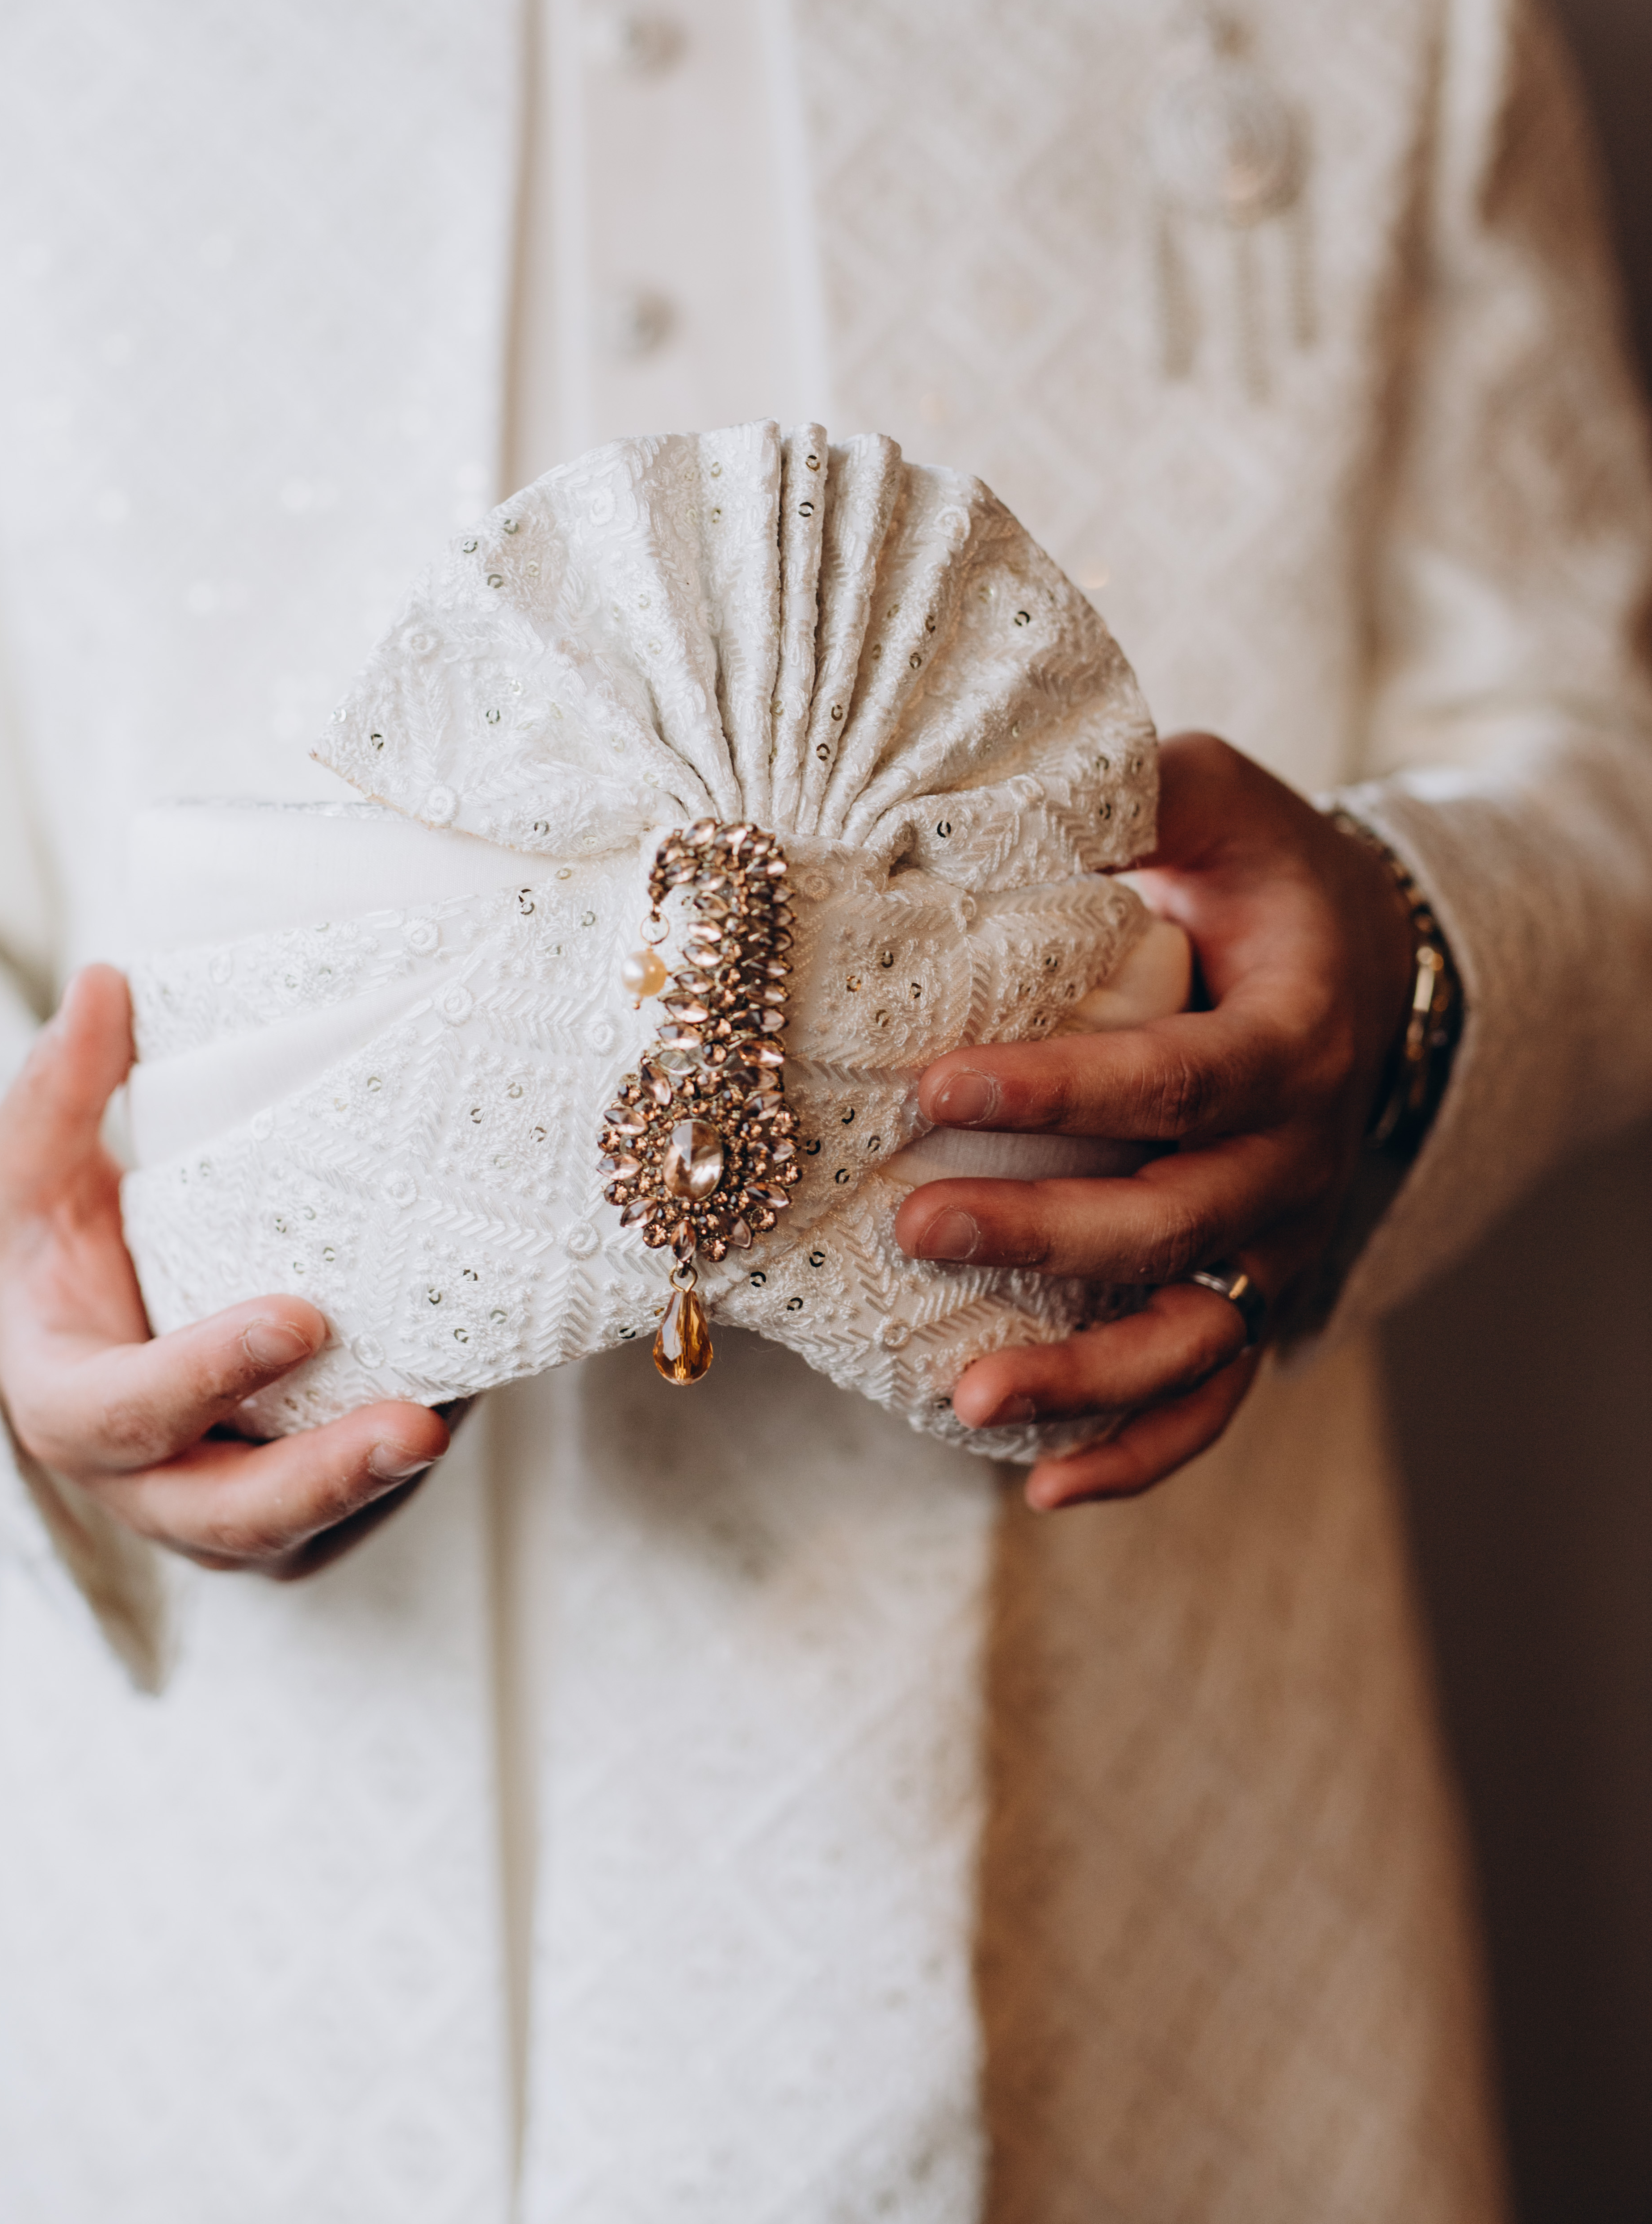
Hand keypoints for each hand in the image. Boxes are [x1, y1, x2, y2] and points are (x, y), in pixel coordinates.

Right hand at [0, 964, 452, 1577]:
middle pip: (228, 1515)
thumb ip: (59, 1087)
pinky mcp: (284, 1521)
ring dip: (380, 1486)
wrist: (85, 1322)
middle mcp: (139, 1483)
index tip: (301, 1316)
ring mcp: (214, 1515)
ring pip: (300, 1532)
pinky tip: (468, 1400)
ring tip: (463, 1416)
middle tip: (422, 1425)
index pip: (123, 1411)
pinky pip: (347, 1519)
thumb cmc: (55, 1241)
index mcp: (63, 1403)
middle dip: (324, 1476)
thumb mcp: (34, 1164)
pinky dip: (400, 1476)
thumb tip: (102, 984)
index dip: (205, 1373)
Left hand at [894, 732, 1414, 1508]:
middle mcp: (1295, 1159)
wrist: (1365, 961)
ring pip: (1191, 1339)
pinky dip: (1137, 1454)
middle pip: (1171, 1220)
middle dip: (1038, 1234)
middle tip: (912, 1221)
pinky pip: (1209, 1398)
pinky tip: (1041, 1487)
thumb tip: (995, 790)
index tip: (934, 1087)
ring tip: (964, 1398)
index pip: (1175, 1076)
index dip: (1058, 1088)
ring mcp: (1278, 1244)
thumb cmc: (1259, 875)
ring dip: (1082, 1380)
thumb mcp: (1214, 799)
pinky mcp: (1256, 1295)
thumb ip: (1133, 790)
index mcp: (1291, 1038)